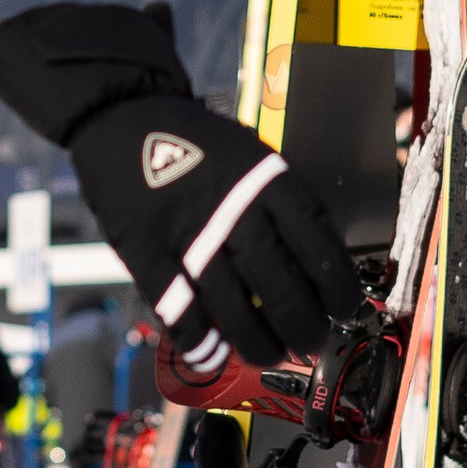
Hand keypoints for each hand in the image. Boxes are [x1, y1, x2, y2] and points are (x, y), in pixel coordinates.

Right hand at [0, 2, 364, 372]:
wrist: (122, 113)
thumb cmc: (193, 140)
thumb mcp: (250, 154)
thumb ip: (279, 202)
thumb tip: (314, 263)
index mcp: (266, 180)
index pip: (318, 244)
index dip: (338, 286)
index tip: (344, 308)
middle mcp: (232, 208)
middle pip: (282, 286)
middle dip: (305, 326)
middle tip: (312, 342)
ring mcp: (188, 232)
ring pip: (234, 308)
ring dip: (258, 342)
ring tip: (271, 354)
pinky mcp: (145, 249)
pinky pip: (177, 309)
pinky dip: (197, 339)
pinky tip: (210, 351)